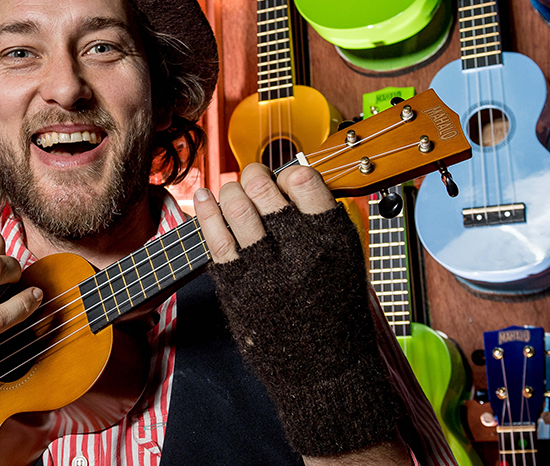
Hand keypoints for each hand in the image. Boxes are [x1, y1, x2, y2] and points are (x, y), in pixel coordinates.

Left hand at [192, 163, 403, 457]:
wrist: (325, 376)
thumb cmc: (335, 317)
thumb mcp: (345, 264)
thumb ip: (318, 227)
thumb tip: (287, 184)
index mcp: (334, 242)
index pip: (305, 181)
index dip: (289, 173)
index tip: (284, 178)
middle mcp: (301, 254)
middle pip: (265, 191)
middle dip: (254, 175)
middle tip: (251, 176)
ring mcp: (266, 273)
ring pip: (237, 209)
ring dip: (230, 191)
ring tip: (230, 190)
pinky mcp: (238, 291)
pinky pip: (216, 240)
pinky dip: (206, 213)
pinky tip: (203, 198)